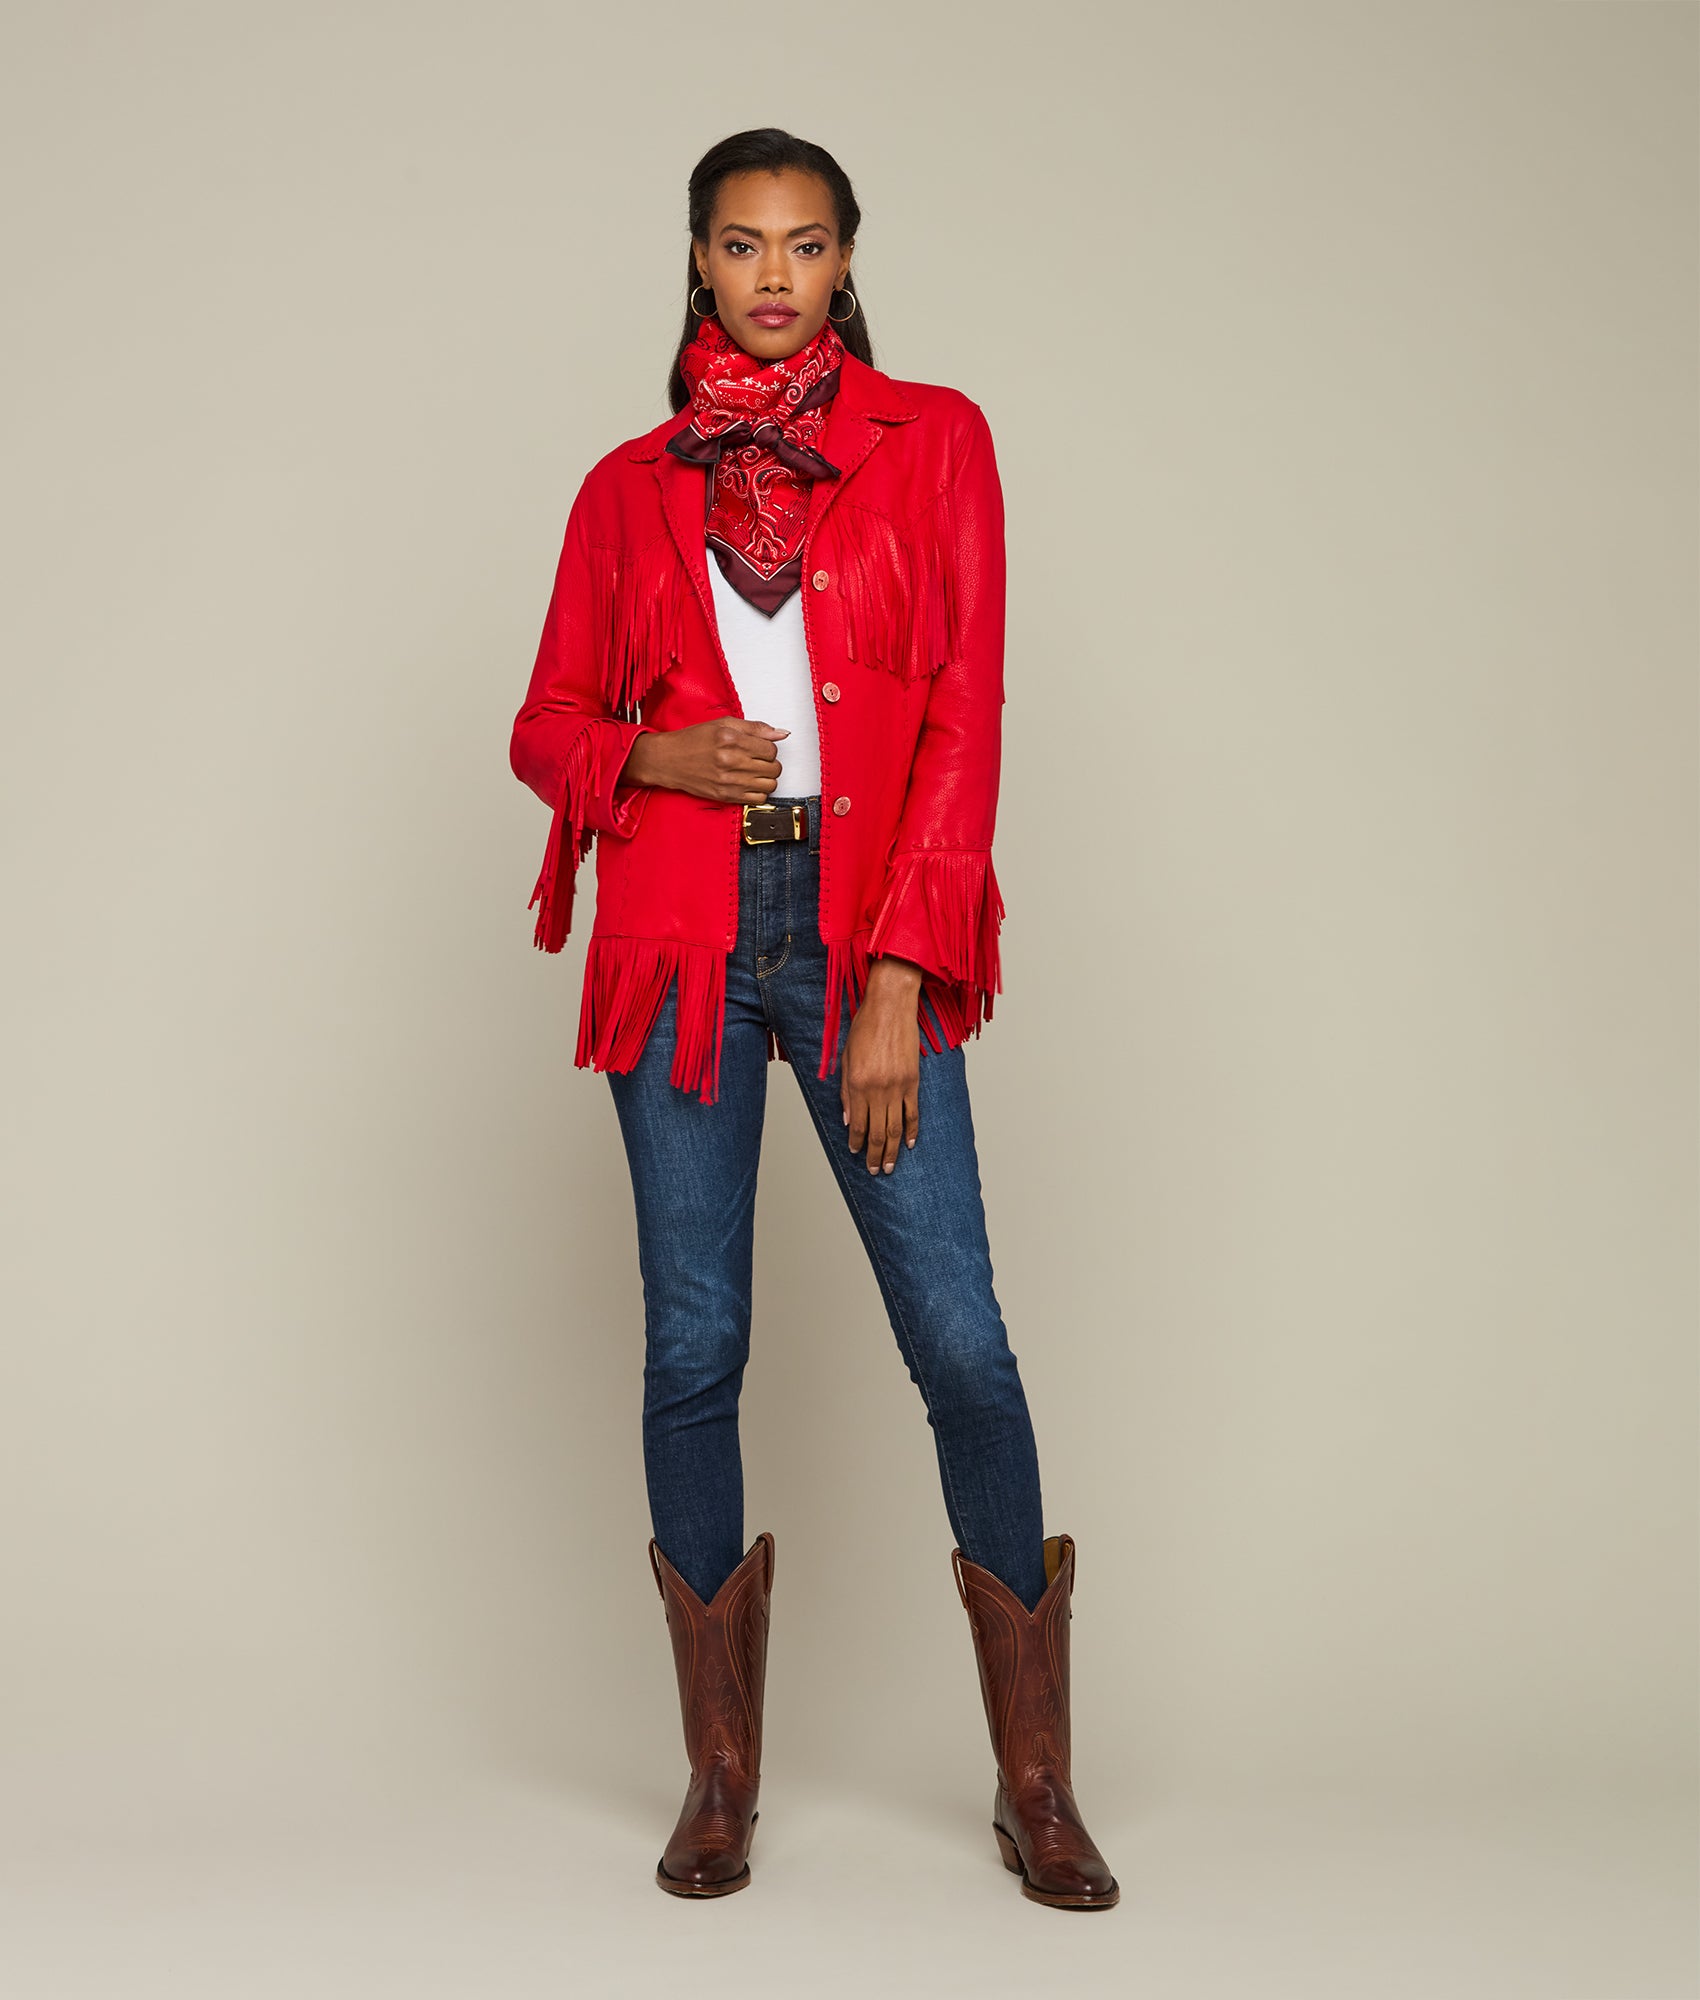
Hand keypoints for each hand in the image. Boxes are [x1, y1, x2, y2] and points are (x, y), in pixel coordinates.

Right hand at [622, 719, 787, 804]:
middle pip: (774, 768)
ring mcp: (728, 781)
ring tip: (754, 772)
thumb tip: (781, 733)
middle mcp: (730, 761)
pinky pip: (758, 800)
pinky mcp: (726, 796)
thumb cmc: (693, 740)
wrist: (669, 760)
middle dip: (770, 763)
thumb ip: (755, 728)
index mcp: (731, 739)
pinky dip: (758, 793)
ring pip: (769, 785)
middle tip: (758, 759)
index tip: (760, 748)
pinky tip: (748, 784)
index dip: (769, 748)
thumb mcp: (724, 724)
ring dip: (766, 779)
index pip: (771, 749)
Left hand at [841, 956, 923, 1173]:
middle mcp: (877, 1089)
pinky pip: (912, 1113)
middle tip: (874, 1171)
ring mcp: (897, 1087)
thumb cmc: (865, 1027)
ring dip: (891, 1150)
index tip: (855, 1153)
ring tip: (889, 1166)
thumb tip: (846, 1118)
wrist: (891, 1006)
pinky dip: (911, 1130)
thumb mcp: (845, 1058)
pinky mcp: (912, 1081)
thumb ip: (845, 1091)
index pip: (856, 1123)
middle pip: (876, 1131)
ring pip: (894, 1128)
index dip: (855, 1141)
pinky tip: (908, 1143)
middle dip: (873, 1154)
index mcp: (856, 1083)